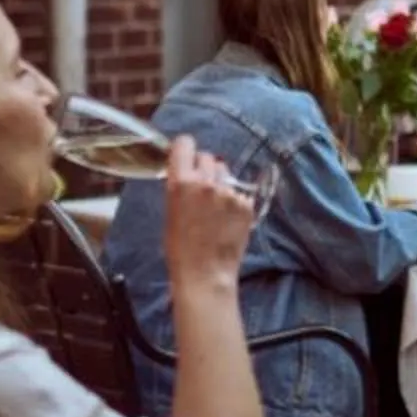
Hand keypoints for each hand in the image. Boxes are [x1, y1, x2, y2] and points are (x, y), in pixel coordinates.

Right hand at [160, 136, 254, 288]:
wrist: (204, 273)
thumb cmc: (180, 248)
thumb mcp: (170, 210)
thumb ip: (180, 185)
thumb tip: (186, 169)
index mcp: (181, 183)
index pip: (185, 143)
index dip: (185, 148)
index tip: (186, 155)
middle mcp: (206, 182)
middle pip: (208, 157)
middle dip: (204, 167)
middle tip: (201, 187)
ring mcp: (229, 193)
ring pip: (225, 172)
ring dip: (220, 182)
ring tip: (215, 206)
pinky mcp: (246, 204)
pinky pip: (239, 191)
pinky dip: (234, 200)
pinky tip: (227, 218)